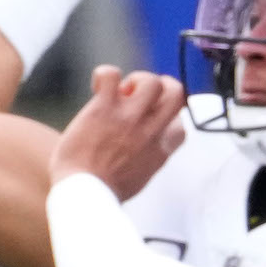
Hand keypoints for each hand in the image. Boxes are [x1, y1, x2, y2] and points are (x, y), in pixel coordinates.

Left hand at [51, 66, 186, 200]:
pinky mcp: (104, 108)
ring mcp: (129, 117)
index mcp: (161, 150)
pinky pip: (111, 75)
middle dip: (161, 87)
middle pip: (177, 93)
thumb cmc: (105, 191)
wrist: (84, 192)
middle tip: (140, 97)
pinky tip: (97, 86)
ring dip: (136, 80)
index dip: (169, 118)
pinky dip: (104, 74)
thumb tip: (147, 153)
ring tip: (119, 93)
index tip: (152, 121)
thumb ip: (149, 160)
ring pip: (151, 81)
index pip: (182, 125)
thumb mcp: (141, 179)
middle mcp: (151, 130)